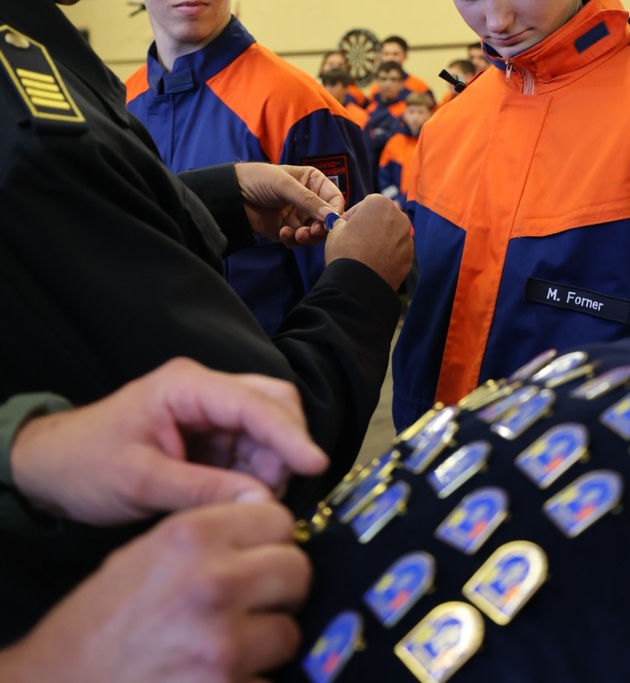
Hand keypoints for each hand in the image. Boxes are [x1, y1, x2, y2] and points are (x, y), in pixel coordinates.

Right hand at [0, 501, 309, 682]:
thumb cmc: (101, 619)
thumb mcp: (148, 552)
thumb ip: (210, 532)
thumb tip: (270, 522)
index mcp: (192, 536)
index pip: (278, 518)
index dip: (272, 538)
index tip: (261, 553)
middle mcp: (214, 583)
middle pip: (297, 571)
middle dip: (280, 588)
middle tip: (255, 601)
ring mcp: (223, 644)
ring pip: (289, 632)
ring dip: (266, 642)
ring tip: (227, 644)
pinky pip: (269, 681)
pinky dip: (249, 680)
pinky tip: (216, 675)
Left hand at [10, 358, 327, 524]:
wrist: (54, 469)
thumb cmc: (88, 465)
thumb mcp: (142, 481)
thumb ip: (204, 491)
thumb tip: (263, 503)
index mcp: (187, 386)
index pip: (254, 402)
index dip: (289, 434)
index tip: (315, 465)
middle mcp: (205, 391)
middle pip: (272, 403)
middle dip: (285, 446)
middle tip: (279, 494)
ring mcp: (211, 413)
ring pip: (268, 429)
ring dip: (273, 466)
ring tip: (253, 505)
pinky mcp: (211, 438)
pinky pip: (252, 451)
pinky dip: (258, 475)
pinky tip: (245, 500)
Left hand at [236, 162, 344, 247]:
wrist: (231, 194)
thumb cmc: (258, 179)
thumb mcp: (285, 185)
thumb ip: (308, 200)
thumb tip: (330, 216)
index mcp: (313, 182)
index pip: (334, 198)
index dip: (335, 211)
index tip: (330, 222)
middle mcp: (308, 200)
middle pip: (326, 219)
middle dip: (320, 228)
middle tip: (312, 232)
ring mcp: (298, 216)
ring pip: (314, 233)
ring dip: (308, 236)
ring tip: (297, 234)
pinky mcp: (286, 230)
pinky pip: (298, 240)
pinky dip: (293, 240)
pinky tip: (283, 233)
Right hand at [325, 193, 413, 290]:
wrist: (359, 284)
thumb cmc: (346, 253)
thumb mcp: (335, 229)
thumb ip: (343, 221)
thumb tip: (344, 224)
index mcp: (381, 204)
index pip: (366, 203)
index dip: (354, 215)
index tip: (346, 226)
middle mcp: (399, 217)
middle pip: (382, 217)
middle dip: (371, 225)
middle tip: (356, 239)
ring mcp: (407, 238)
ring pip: (391, 234)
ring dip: (380, 239)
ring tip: (364, 253)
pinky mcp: (409, 257)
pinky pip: (397, 250)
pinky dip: (388, 254)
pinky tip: (374, 263)